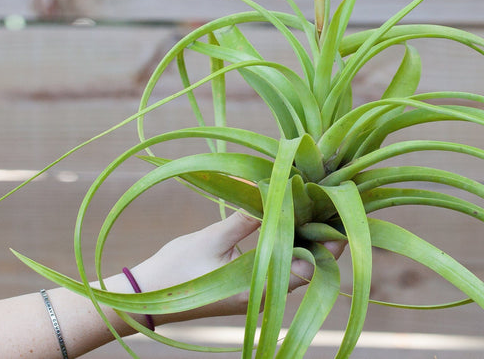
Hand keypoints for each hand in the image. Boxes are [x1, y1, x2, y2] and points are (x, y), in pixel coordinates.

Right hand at [128, 210, 345, 322]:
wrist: (144, 296)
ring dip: (303, 235)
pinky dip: (286, 240)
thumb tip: (274, 188)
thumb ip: (247, 217)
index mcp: (260, 290)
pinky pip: (277, 262)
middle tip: (330, 198)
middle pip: (308, 264)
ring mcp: (257, 292)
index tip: (339, 211)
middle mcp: (265, 296)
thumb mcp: (213, 237)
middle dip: (319, 233)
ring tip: (314, 202)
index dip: (328, 240)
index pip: (311, 267)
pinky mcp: (248, 285)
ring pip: (294, 263)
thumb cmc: (176, 269)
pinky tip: (288, 216)